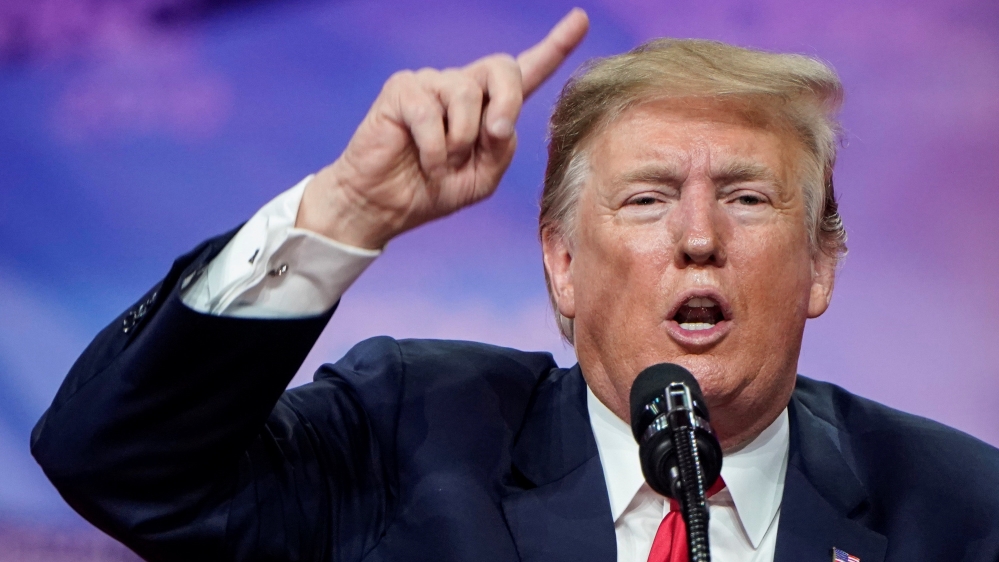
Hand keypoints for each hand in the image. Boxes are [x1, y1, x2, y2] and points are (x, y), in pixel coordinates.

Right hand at [297, 8, 589, 248]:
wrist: (385, 207)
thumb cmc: (433, 189)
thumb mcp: (483, 177)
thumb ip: (502, 149)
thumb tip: (498, 121)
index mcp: (487, 106)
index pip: (526, 70)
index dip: (555, 46)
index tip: (580, 19)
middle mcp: (461, 87)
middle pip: (502, 67)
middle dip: (506, 101)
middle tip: (494, 135)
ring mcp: (431, 84)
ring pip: (465, 94)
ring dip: (461, 140)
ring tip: (443, 162)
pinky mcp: (402, 90)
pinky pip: (430, 112)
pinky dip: (433, 149)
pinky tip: (425, 162)